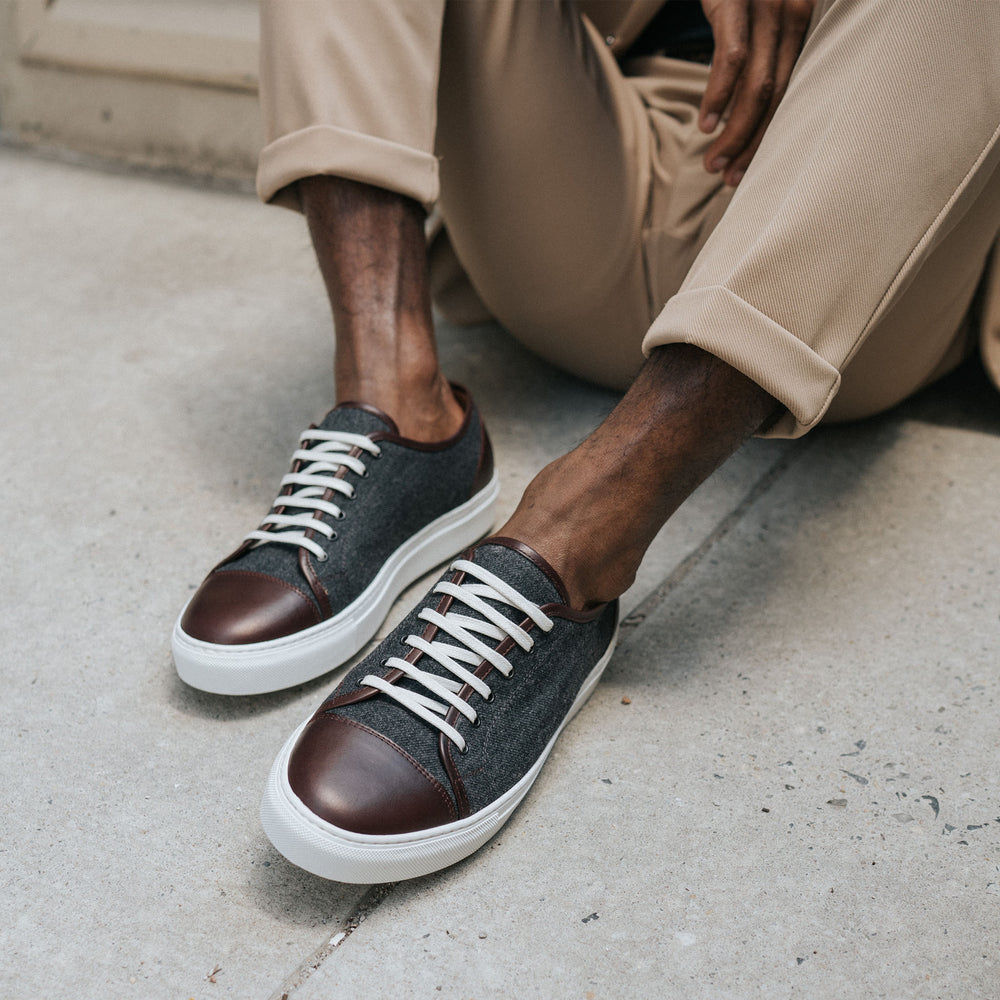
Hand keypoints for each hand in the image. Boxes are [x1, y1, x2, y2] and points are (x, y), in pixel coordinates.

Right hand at [698, 0, 814, 185]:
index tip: (747, 169)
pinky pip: (732, 59)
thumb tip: (745, 108)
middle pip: (778, 97)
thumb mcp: (757, 15)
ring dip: (735, 132)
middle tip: (728, 177)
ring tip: (714, 162)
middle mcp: (793, 15)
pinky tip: (706, 123)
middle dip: (752, 144)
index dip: (769, 136)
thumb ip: (760, 54)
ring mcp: (767, 8)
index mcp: (800, 23)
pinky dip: (718, 96)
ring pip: (758, 87)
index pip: (791, 92)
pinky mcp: (736, 2)